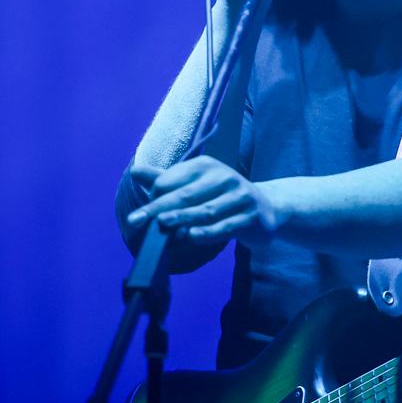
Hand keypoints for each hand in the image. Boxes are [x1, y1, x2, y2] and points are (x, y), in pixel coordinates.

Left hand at [126, 156, 282, 246]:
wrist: (266, 209)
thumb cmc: (222, 197)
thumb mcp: (195, 185)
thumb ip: (165, 180)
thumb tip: (135, 171)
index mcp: (206, 166)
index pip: (173, 180)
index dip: (155, 197)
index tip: (143, 215)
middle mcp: (224, 177)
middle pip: (186, 195)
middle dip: (159, 208)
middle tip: (136, 220)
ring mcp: (240, 196)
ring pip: (206, 211)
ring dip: (182, 219)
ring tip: (162, 226)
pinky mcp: (252, 216)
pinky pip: (226, 227)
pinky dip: (208, 233)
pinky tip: (192, 236)